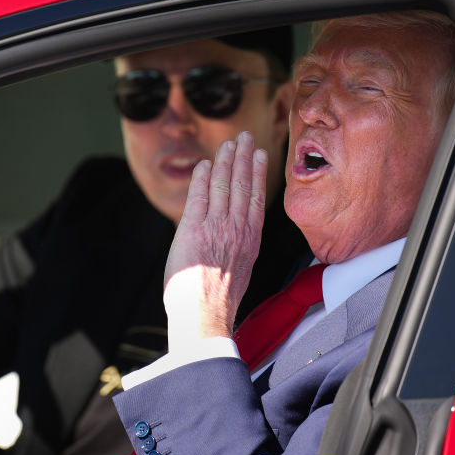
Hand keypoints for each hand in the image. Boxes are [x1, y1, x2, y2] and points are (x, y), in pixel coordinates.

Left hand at [163, 131, 267, 347]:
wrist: (204, 316)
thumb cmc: (218, 301)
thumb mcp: (240, 269)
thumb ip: (238, 246)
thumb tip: (233, 237)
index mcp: (251, 240)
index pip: (256, 197)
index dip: (258, 172)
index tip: (260, 155)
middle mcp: (237, 230)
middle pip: (242, 184)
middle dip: (244, 157)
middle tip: (245, 137)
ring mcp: (216, 227)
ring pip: (223, 185)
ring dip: (225, 161)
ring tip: (228, 144)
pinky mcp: (194, 229)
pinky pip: (199, 196)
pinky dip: (203, 178)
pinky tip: (205, 165)